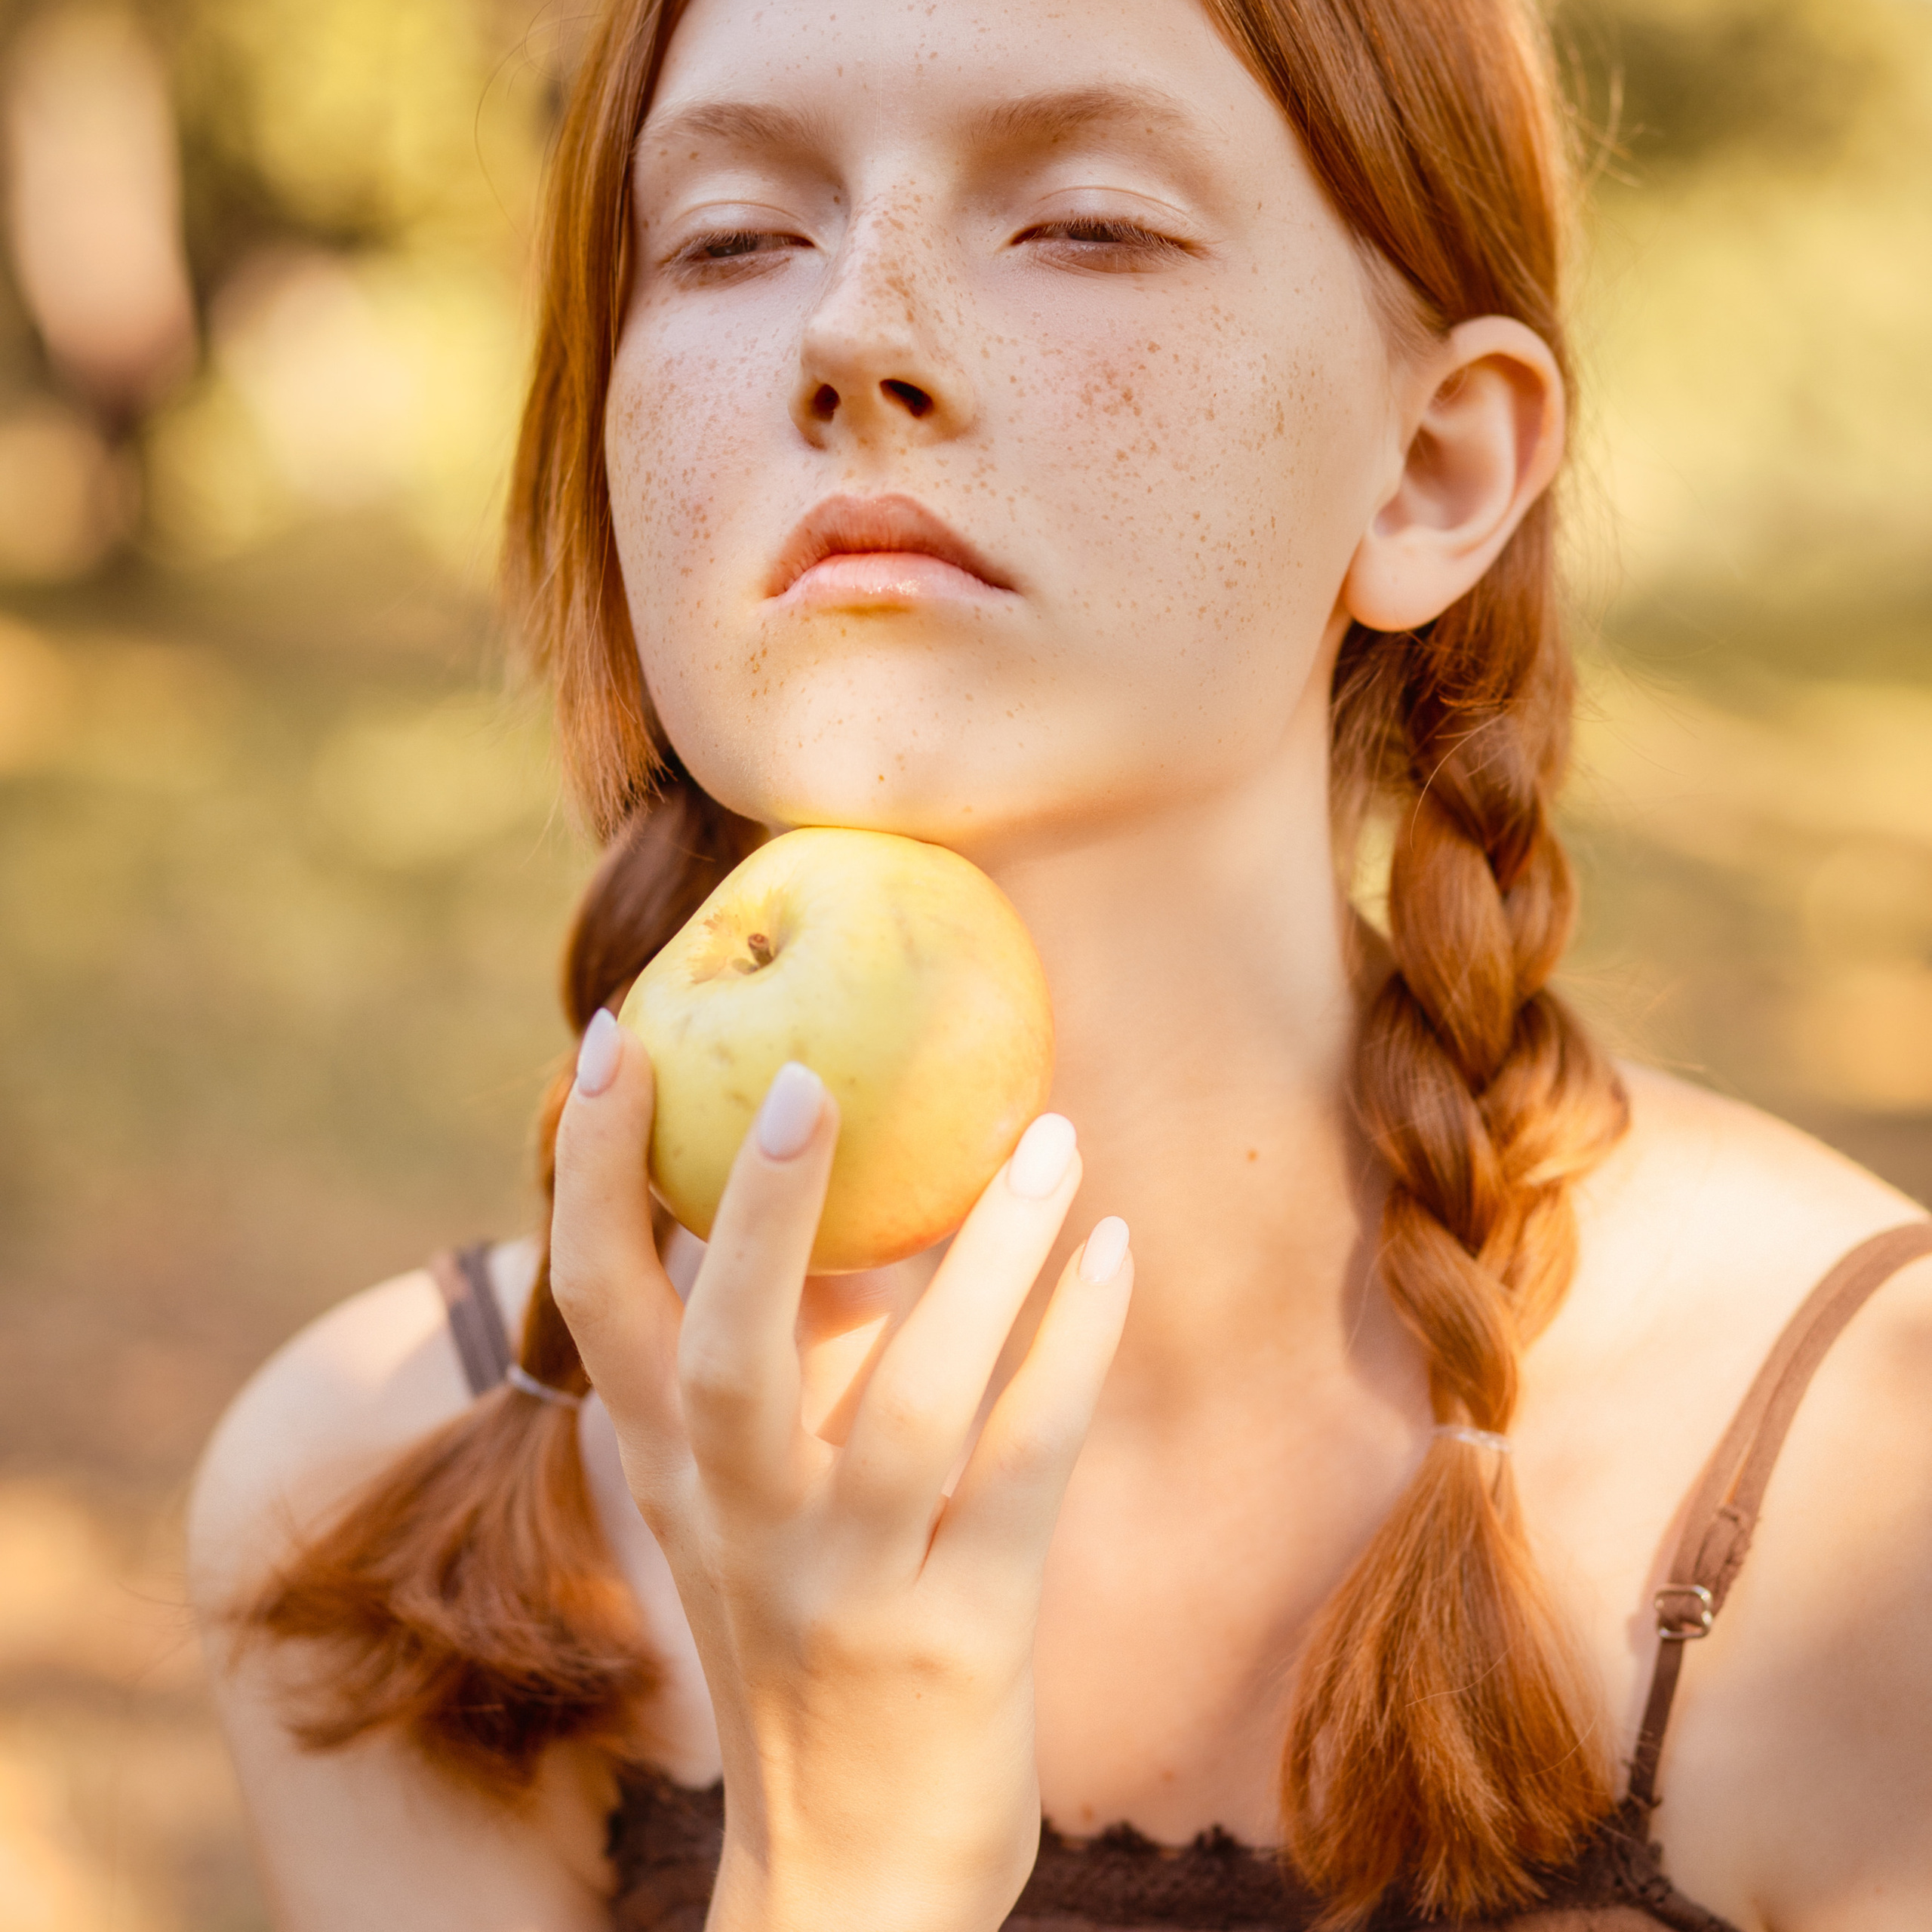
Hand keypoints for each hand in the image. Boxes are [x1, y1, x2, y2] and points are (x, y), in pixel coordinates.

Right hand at [550, 1015, 1133, 1931]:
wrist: (847, 1877)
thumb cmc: (809, 1636)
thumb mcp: (753, 1504)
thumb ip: (777, 1357)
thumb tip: (837, 1192)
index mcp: (673, 1477)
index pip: (596, 1310)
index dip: (591, 1175)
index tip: (613, 1039)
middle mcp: (741, 1528)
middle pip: (723, 1356)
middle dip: (752, 1213)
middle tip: (809, 1073)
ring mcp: (848, 1588)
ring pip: (911, 1406)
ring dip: (986, 1262)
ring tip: (1053, 1136)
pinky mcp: (960, 1640)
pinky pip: (1026, 1471)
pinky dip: (1074, 1352)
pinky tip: (1115, 1251)